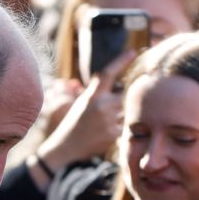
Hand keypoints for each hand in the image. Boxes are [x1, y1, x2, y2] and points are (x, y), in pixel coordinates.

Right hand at [34, 50, 133, 174]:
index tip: (133, 52)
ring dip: (121, 116)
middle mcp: (101, 105)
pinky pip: (125, 126)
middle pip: (124, 94)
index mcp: (92, 95)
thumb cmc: (74, 123)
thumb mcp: (81, 102)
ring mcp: (108, 120)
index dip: (121, 61)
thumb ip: (96, 91)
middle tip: (113, 107)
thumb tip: (109, 78)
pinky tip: (105, 134)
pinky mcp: (113, 134)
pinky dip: (119, 129)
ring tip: (104, 124)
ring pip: (126, 111)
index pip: (108, 73)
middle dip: (123, 100)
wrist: (66, 147)